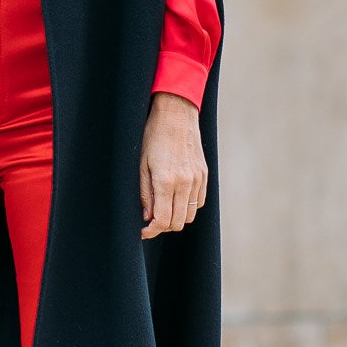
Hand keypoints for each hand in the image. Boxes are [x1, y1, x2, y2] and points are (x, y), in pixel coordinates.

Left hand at [139, 92, 206, 236]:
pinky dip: (188, 206)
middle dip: (163, 226)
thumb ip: (145, 193)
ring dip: (176, 217)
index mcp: (166, 180)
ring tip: (163, 208)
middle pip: (178, 222)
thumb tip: (147, 217)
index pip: (163, 220)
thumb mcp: (141, 164)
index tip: (143, 231)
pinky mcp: (204, 175)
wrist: (176, 114)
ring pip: (190, 215)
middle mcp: (185, 182)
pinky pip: (199, 202)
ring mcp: (198, 179)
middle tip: (150, 220)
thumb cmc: (153, 136)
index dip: (152, 231)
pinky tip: (176, 197)